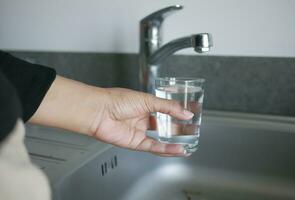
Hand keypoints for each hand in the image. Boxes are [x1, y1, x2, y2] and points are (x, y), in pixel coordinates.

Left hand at [30, 76, 193, 156]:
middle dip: (180, 130)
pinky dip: (166, 149)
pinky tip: (177, 149)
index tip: (191, 116)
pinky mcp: (136, 143)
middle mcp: (143, 119)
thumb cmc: (116, 100)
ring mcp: (140, 131)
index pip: (167, 111)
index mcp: (146, 105)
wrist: (99, 111)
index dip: (179, 114)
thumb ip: (168, 107)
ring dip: (175, 142)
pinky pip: (154, 148)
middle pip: (165, 127)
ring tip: (189, 143)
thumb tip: (185, 112)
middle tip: (193, 131)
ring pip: (161, 139)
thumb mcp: (148, 99)